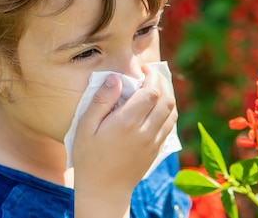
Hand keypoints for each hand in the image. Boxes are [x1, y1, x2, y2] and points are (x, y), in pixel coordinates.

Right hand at [72, 65, 177, 216]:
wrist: (104, 190)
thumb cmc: (89, 158)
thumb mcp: (85, 127)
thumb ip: (101, 101)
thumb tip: (116, 78)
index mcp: (127, 123)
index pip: (151, 92)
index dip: (151, 75)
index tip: (142, 68)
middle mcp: (146, 131)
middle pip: (166, 98)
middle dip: (161, 81)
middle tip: (150, 73)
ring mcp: (154, 142)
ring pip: (172, 111)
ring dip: (167, 94)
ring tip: (155, 85)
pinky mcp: (157, 149)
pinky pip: (170, 124)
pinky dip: (168, 109)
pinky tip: (157, 104)